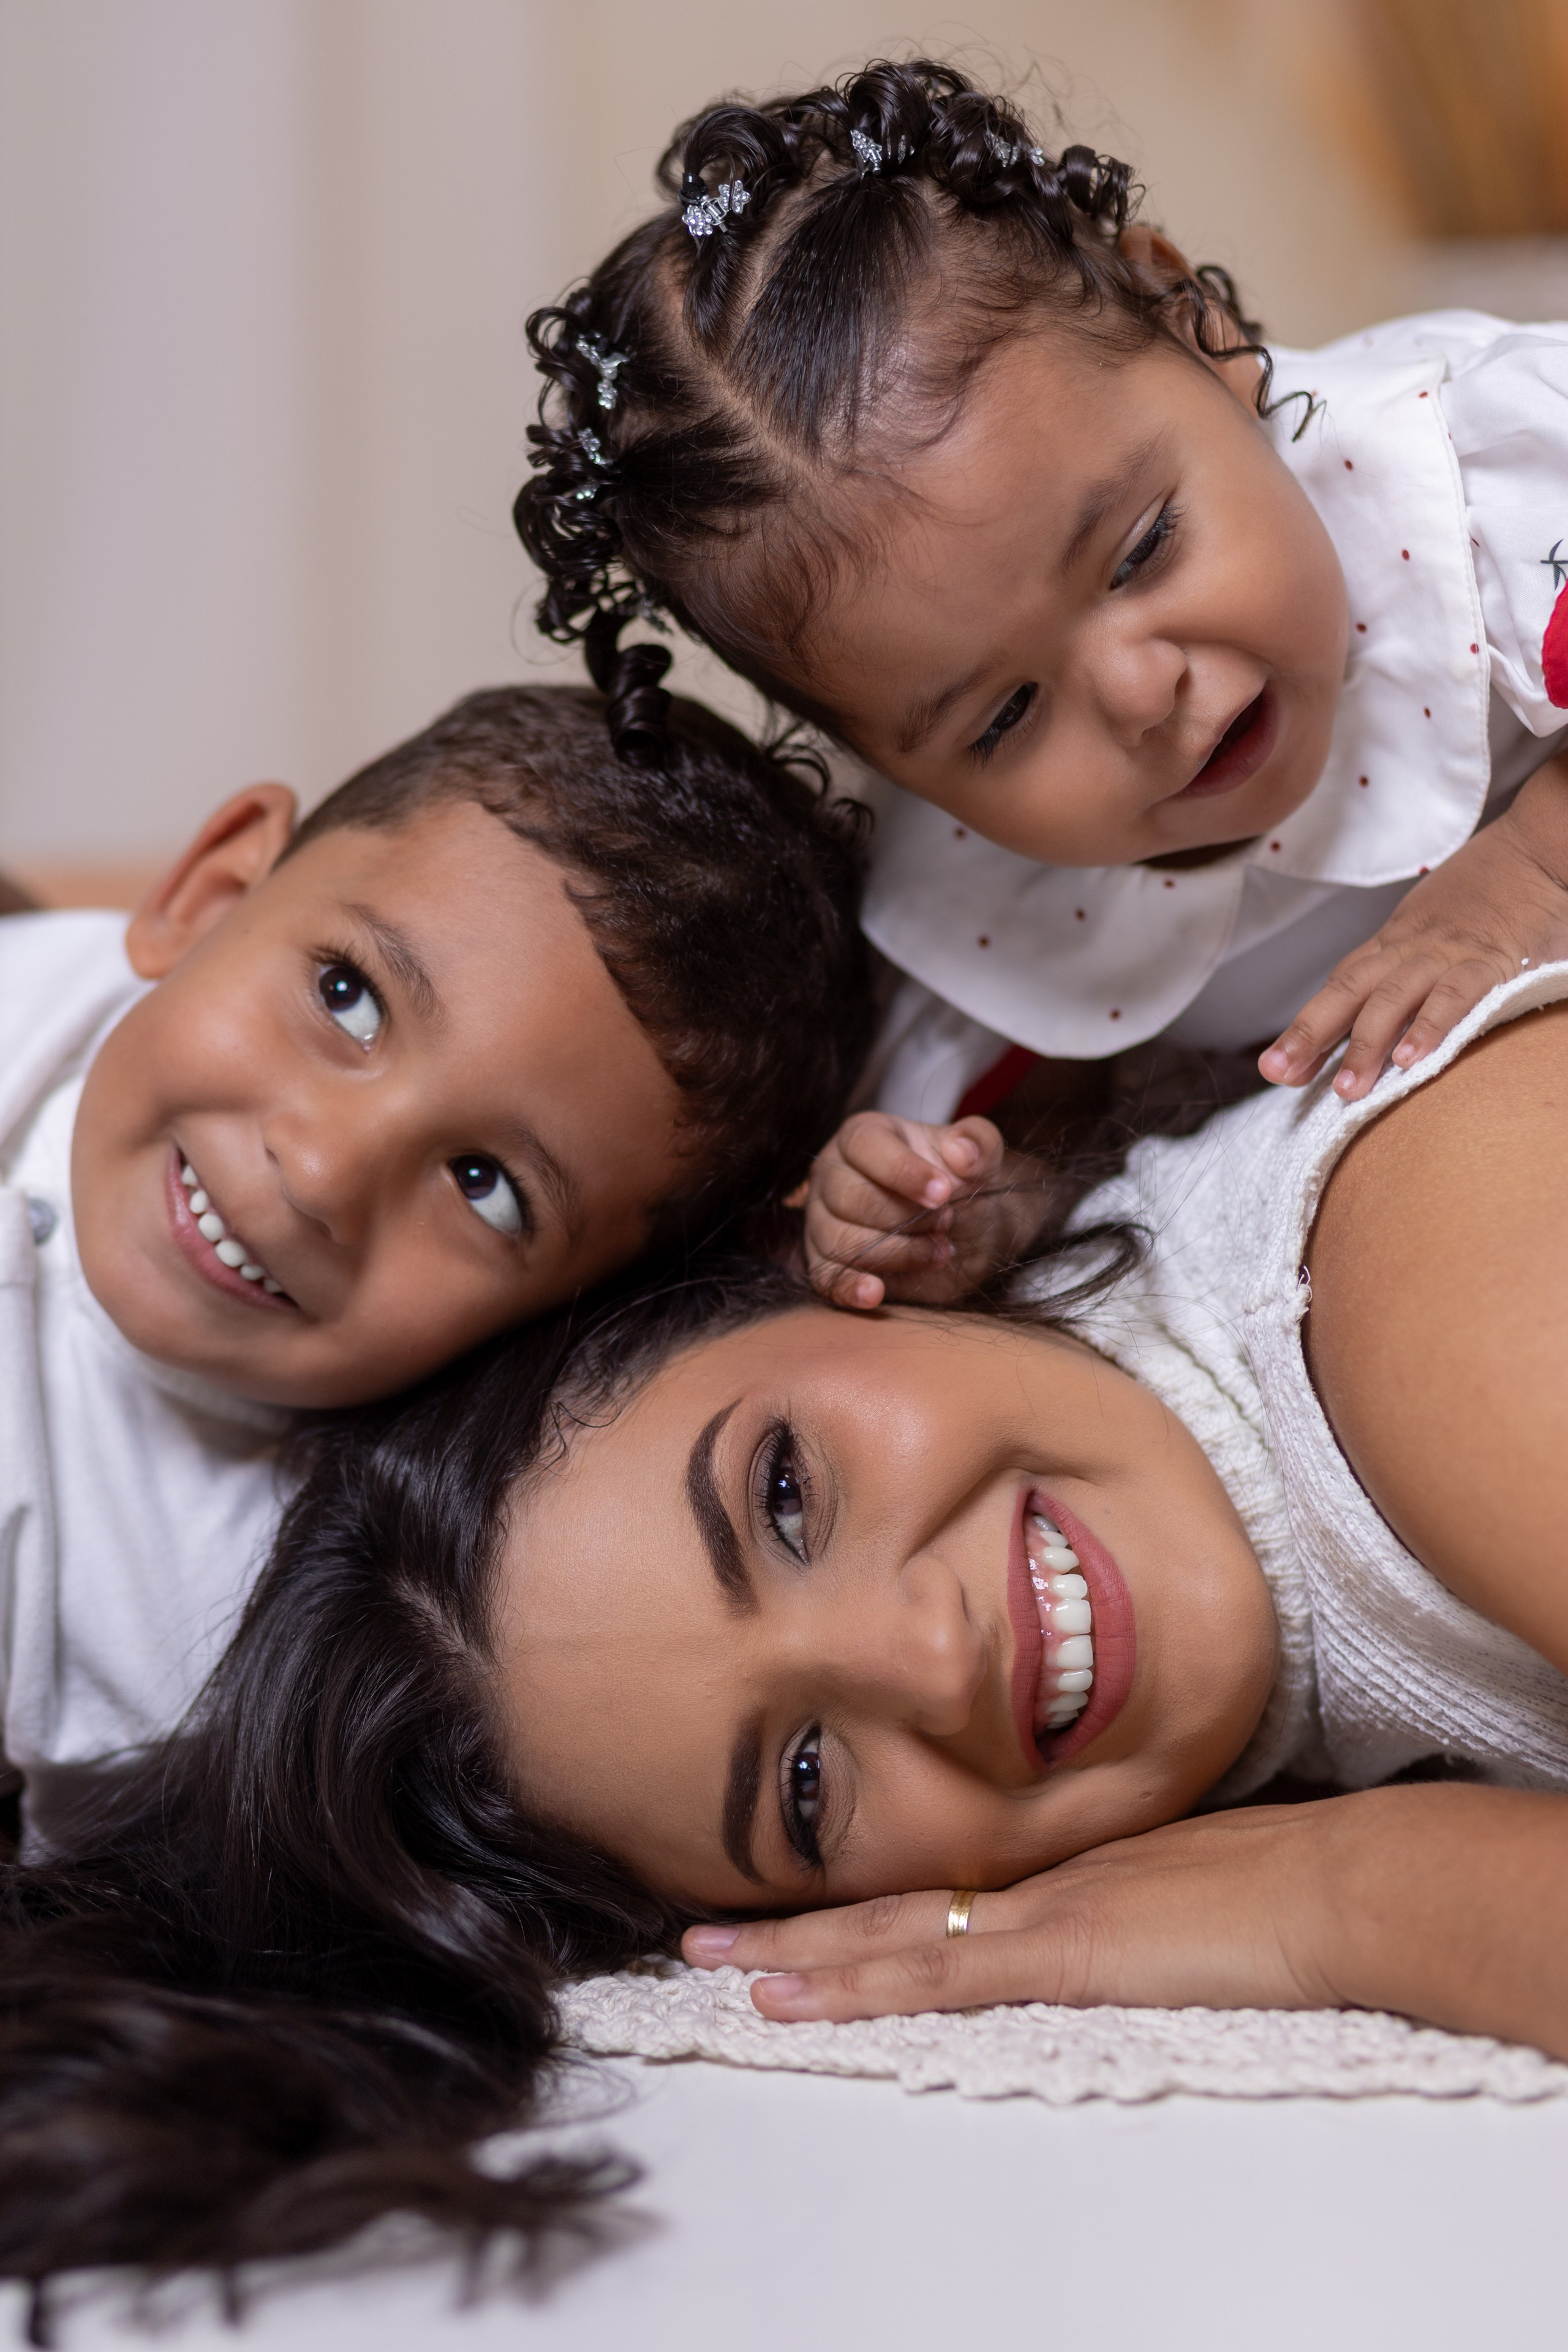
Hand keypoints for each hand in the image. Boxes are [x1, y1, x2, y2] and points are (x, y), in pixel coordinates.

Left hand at [682, 1807, 1337, 2020]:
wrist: (1341, 1881)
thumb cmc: (1291, 1885)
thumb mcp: (1192, 1889)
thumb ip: (1134, 1903)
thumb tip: (1116, 1923)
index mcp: (1064, 1867)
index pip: (939, 1886)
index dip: (859, 1903)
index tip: (790, 1914)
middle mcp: (1036, 1878)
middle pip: (892, 1902)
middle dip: (796, 1925)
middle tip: (704, 1934)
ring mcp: (1044, 1912)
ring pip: (893, 1935)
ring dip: (801, 1958)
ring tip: (720, 1971)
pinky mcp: (1063, 1954)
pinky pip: (940, 1974)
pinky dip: (862, 1987)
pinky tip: (801, 2004)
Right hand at [801, 1111, 1058, 1308]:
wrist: (961, 1228)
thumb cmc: (959, 1182)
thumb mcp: (978, 1156)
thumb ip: (977, 1142)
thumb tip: (961, 1152)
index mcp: (861, 1137)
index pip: (866, 1147)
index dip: (904, 1172)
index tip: (943, 1194)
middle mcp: (831, 1175)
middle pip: (850, 1197)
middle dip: (905, 1217)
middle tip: (946, 1223)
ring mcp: (822, 1220)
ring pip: (840, 1239)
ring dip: (895, 1253)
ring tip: (938, 1253)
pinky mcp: (825, 1261)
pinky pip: (824, 1276)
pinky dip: (848, 1287)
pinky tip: (874, 1293)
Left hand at [1259, 760, 1567, 1100]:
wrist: (1536, 851)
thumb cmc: (1486, 899)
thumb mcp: (1433, 934)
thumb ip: (1405, 975)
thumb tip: (1374, 1028)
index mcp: (1393, 945)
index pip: (1339, 988)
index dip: (1305, 1028)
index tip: (1275, 1068)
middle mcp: (1410, 949)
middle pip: (1348, 991)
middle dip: (1311, 1035)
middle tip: (1282, 1075)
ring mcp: (1447, 953)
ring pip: (1393, 997)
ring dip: (1366, 1044)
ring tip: (1348, 1089)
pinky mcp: (1490, 960)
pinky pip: (1456, 994)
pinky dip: (1430, 1024)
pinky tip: (1410, 1059)